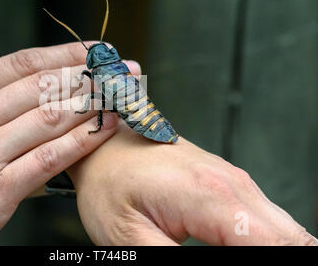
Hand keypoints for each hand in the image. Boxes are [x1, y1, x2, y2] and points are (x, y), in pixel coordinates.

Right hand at [0, 42, 136, 244]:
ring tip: (121, 93)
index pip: (21, 65)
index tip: (93, 49)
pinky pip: (49, 159)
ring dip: (93, 103)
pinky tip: (105, 129)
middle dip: (89, 74)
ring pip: (51, 118)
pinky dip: (82, 142)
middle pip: (43, 87)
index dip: (63, 54)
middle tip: (122, 68)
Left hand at [69, 123, 317, 245]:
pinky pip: (266, 221)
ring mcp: (235, 181)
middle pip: (293, 239)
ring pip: (286, 230)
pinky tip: (241, 247)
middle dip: (280, 258)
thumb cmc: (107, 184)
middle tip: (223, 256)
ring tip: (224, 250)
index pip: (276, 246)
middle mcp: (233, 184)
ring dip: (274, 249)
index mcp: (211, 196)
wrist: (103, 143)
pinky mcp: (230, 184)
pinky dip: (265, 241)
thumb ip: (170, 261)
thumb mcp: (129, 239)